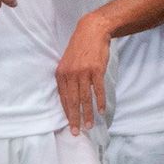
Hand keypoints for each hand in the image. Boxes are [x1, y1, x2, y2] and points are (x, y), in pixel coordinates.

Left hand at [55, 15, 110, 134]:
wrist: (92, 31)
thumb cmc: (80, 48)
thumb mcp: (68, 62)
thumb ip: (68, 78)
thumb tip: (70, 97)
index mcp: (61, 74)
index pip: (63, 98)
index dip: (67, 113)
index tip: (70, 125)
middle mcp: (71, 74)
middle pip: (73, 101)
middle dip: (75, 118)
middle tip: (77, 132)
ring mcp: (84, 72)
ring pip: (85, 98)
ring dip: (88, 113)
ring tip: (89, 125)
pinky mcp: (96, 70)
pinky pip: (98, 89)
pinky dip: (100, 101)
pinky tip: (101, 110)